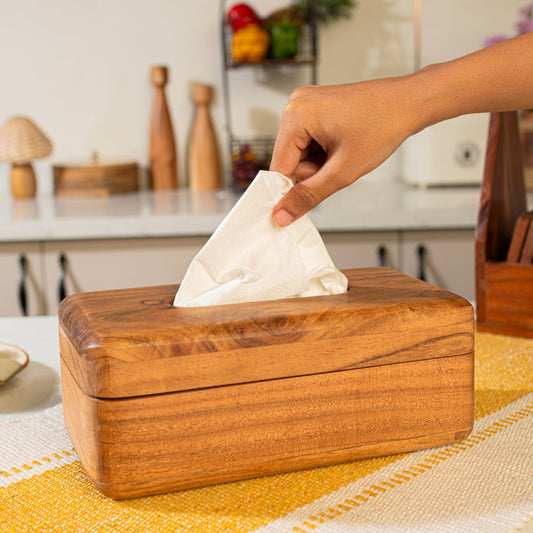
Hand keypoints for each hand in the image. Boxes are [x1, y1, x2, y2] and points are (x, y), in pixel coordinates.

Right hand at [269, 78, 418, 225]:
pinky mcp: (316, 106)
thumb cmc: (382, 126)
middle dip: (313, 172)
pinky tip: (344, 145)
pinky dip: (325, 151)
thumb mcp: (342, 172)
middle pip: (289, 160)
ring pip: (300, 153)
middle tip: (339, 167)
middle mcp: (295, 105)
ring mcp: (306, 104)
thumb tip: (282, 215)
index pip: (278, 167)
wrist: (410, 102)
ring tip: (345, 152)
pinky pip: (310, 141)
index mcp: (296, 116)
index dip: (289, 191)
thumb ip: (308, 196)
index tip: (299, 207)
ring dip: (321, 163)